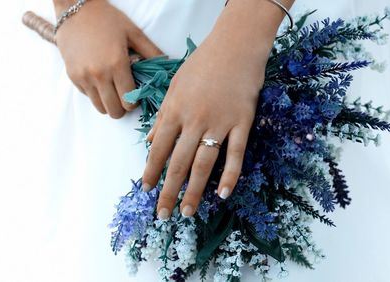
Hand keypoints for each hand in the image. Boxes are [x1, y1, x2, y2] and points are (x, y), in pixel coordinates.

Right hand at [54, 0, 162, 117]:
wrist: (74, 7)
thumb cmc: (106, 18)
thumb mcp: (133, 32)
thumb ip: (151, 52)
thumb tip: (166, 69)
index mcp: (117, 65)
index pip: (129, 101)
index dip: (135, 102)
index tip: (136, 95)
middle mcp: (99, 75)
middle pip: (114, 111)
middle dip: (123, 108)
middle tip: (125, 96)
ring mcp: (83, 77)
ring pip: (100, 107)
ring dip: (108, 103)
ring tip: (113, 90)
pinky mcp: (72, 76)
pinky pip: (87, 96)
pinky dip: (95, 93)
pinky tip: (99, 79)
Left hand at [141, 0, 290, 218]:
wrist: (235, 47)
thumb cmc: (201, 65)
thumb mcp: (174, 87)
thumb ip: (162, 116)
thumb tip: (151, 142)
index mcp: (174, 112)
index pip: (159, 150)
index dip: (151, 172)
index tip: (147, 190)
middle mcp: (194, 121)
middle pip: (179, 163)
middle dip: (168, 191)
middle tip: (163, 214)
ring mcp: (219, 123)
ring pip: (204, 163)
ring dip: (194, 191)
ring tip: (187, 211)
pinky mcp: (242, 123)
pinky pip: (236, 154)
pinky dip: (230, 175)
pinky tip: (222, 194)